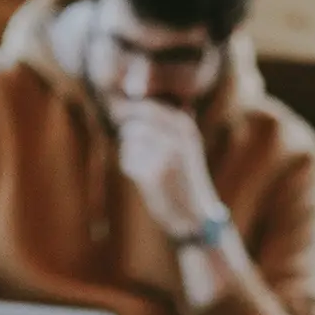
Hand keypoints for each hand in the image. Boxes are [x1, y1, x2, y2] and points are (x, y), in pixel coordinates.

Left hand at [114, 99, 222, 238]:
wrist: (194, 215)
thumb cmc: (184, 178)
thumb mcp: (185, 145)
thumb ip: (168, 122)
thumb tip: (133, 99)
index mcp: (185, 126)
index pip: (146, 106)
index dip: (129, 110)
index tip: (119, 116)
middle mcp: (176, 136)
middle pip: (134, 122)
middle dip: (127, 132)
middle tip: (130, 145)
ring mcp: (165, 154)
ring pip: (128, 141)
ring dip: (131, 153)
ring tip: (146, 167)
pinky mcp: (153, 173)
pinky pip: (127, 161)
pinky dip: (131, 169)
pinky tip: (146, 180)